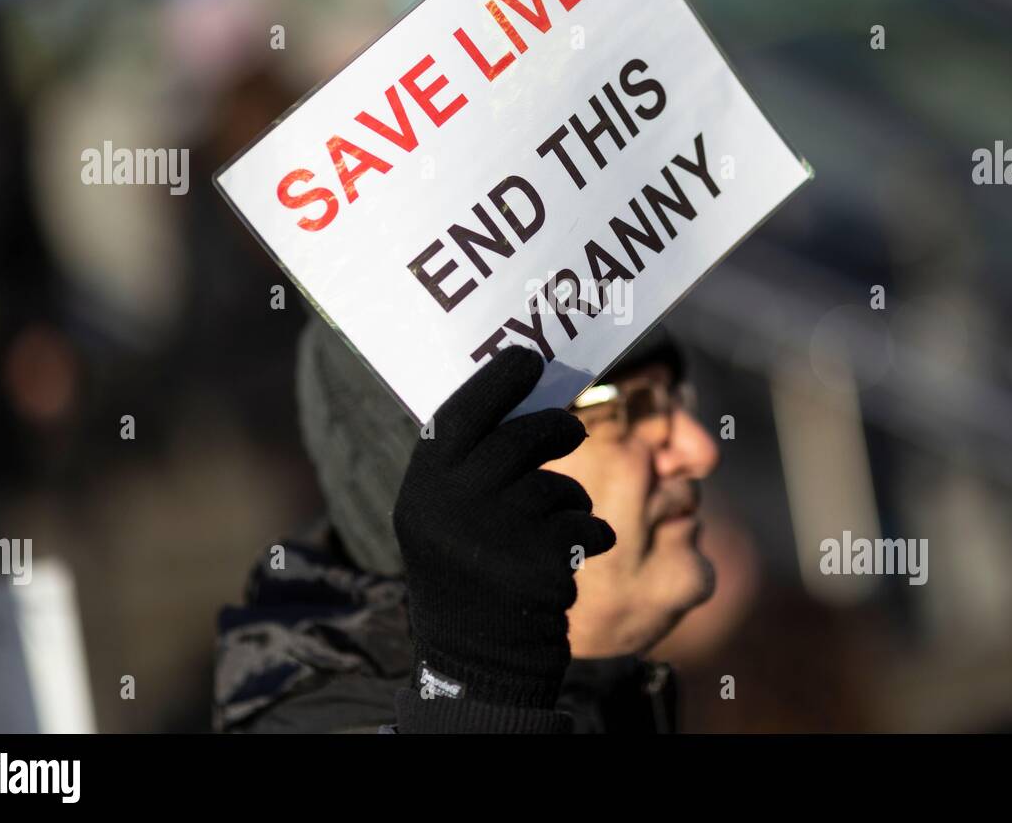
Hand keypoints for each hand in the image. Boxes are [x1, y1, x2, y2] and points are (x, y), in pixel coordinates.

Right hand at [393, 346, 615, 709]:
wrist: (476, 653)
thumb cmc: (467, 565)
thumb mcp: (444, 512)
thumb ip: (468, 462)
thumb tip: (521, 387)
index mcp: (424, 487)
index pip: (463, 412)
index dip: (498, 380)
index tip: (528, 358)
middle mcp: (453, 506)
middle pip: (524, 437)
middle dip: (558, 428)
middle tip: (572, 429)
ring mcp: (496, 536)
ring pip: (560, 484)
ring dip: (570, 498)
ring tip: (555, 523)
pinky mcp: (538, 565)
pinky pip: (584, 523)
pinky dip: (587, 534)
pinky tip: (571, 554)